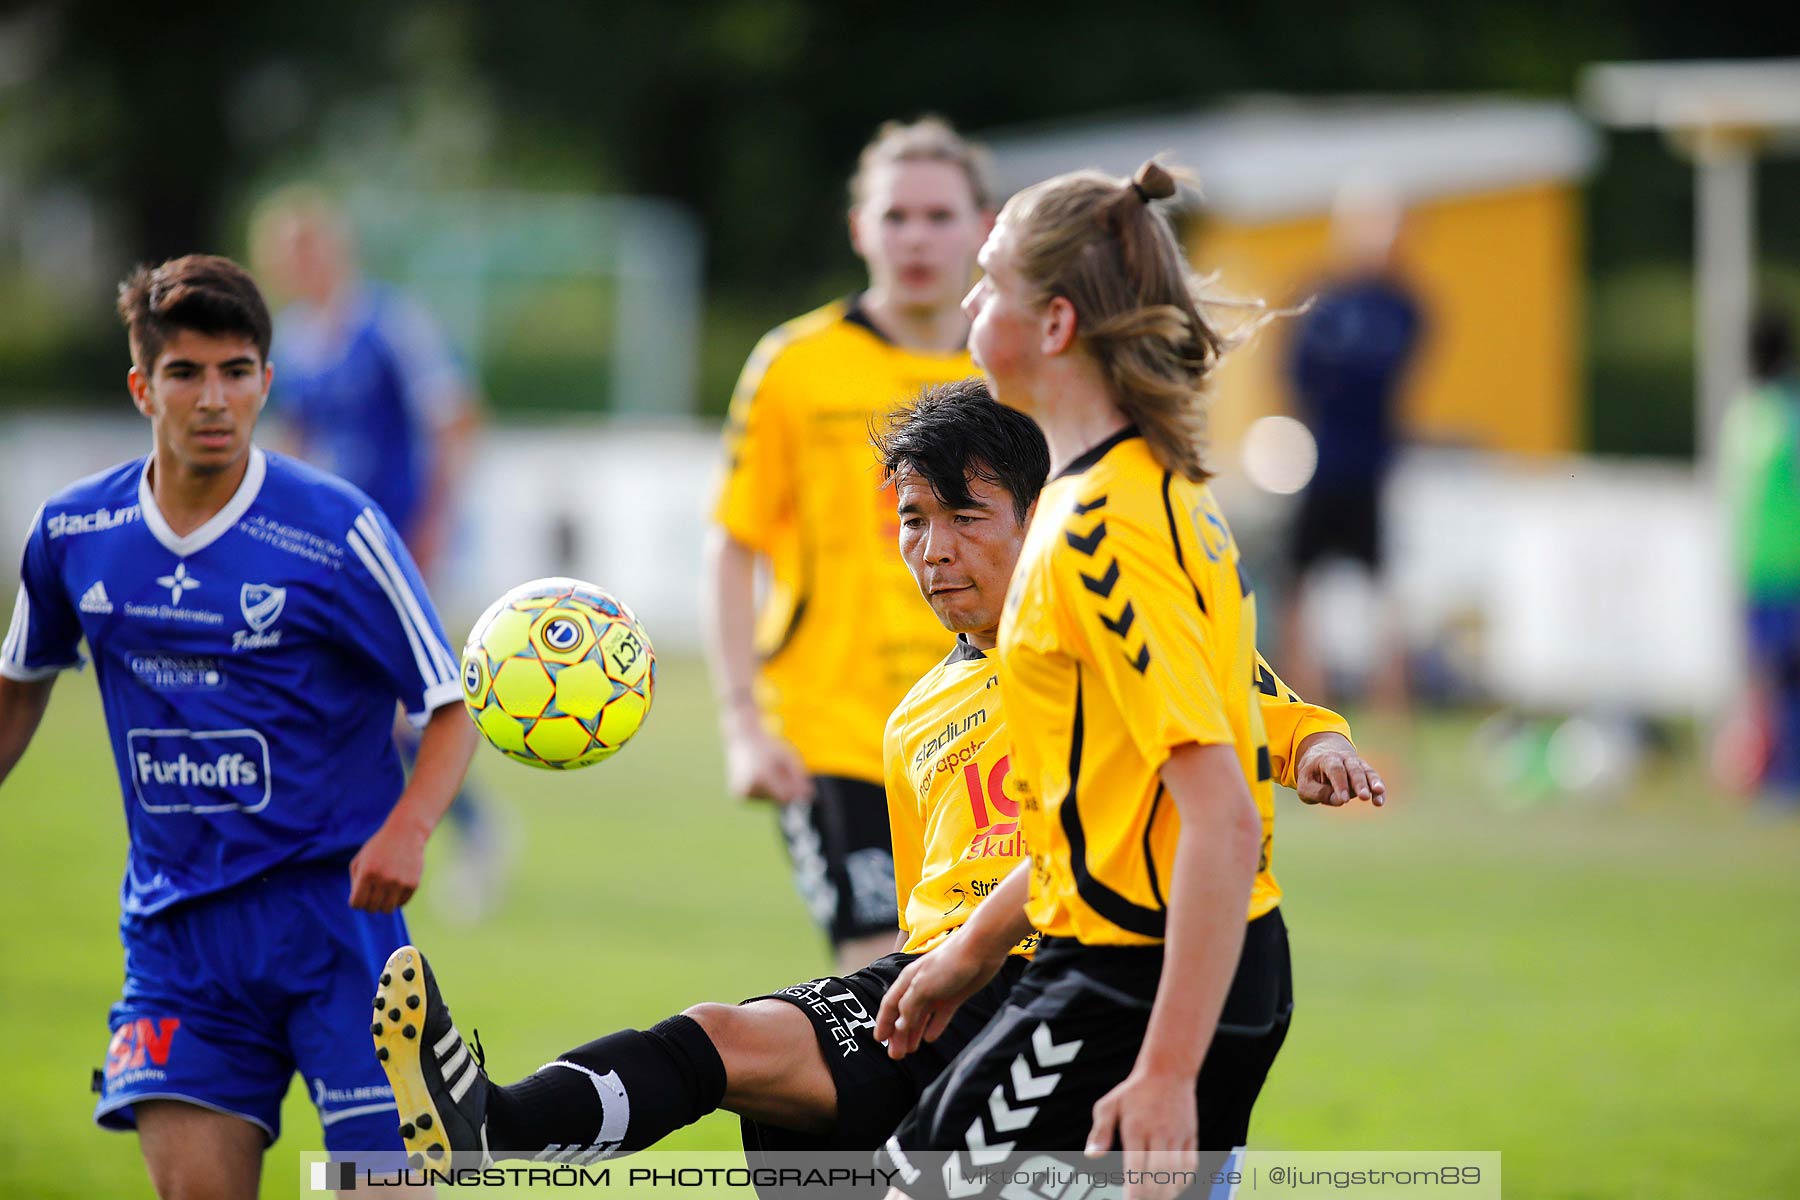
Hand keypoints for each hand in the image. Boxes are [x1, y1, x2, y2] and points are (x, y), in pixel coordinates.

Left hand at [349, 817, 428, 911]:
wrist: (406, 832)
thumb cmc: (379, 847)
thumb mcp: (360, 859)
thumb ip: (355, 882)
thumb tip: (360, 904)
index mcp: (367, 873)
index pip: (357, 904)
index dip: (357, 901)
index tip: (360, 894)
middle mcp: (383, 880)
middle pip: (371, 908)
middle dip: (370, 902)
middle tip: (373, 891)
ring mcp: (400, 883)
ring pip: (387, 910)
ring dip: (384, 904)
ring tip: (384, 892)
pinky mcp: (413, 884)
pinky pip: (402, 903)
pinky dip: (398, 898)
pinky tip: (397, 885)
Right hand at [723, 723, 813, 805]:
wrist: (742, 739)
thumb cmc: (769, 747)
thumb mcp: (788, 758)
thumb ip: (799, 777)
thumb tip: (809, 796)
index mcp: (762, 776)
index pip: (785, 796)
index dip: (796, 792)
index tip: (802, 784)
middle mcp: (750, 787)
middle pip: (778, 798)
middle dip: (784, 788)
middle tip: (779, 770)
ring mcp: (743, 793)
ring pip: (769, 799)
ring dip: (774, 788)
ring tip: (767, 770)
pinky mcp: (740, 795)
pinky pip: (760, 798)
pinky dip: (764, 790)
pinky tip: (759, 776)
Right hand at [875, 935, 1003, 1059]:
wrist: (981, 949)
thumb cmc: (949, 962)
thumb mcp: (922, 985)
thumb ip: (909, 1006)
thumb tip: (898, 1025)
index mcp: (908, 980)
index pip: (890, 1005)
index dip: (883, 1022)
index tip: (878, 1040)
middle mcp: (920, 986)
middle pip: (905, 1014)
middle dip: (898, 1034)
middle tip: (895, 1055)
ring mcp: (938, 991)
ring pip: (921, 1017)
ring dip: (913, 1033)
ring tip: (909, 1051)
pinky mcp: (954, 996)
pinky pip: (941, 1016)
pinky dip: (934, 1026)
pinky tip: (930, 1038)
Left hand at [1085, 1068, 1197, 1199]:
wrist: (1168, 1071)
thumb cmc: (1134, 1091)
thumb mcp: (1109, 1106)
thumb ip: (1100, 1132)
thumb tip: (1092, 1156)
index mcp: (1136, 1128)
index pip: (1136, 1167)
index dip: (1134, 1190)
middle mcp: (1158, 1133)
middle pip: (1157, 1174)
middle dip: (1150, 1195)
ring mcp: (1177, 1135)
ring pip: (1176, 1173)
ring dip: (1167, 1192)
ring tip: (1156, 1198)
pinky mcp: (1190, 1135)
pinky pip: (1191, 1165)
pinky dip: (1183, 1181)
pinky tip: (1173, 1189)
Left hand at [1294, 734, 1385, 806]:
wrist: (1319, 757)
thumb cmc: (1311, 776)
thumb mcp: (1305, 786)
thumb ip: (1318, 793)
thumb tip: (1338, 800)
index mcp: (1326, 758)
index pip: (1334, 770)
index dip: (1340, 784)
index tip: (1344, 800)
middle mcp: (1344, 758)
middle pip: (1354, 769)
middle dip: (1359, 783)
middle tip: (1364, 797)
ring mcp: (1356, 764)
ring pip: (1367, 772)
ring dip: (1374, 783)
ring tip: (1378, 793)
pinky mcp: (1365, 772)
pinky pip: (1374, 779)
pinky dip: (1378, 790)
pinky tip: (1379, 801)